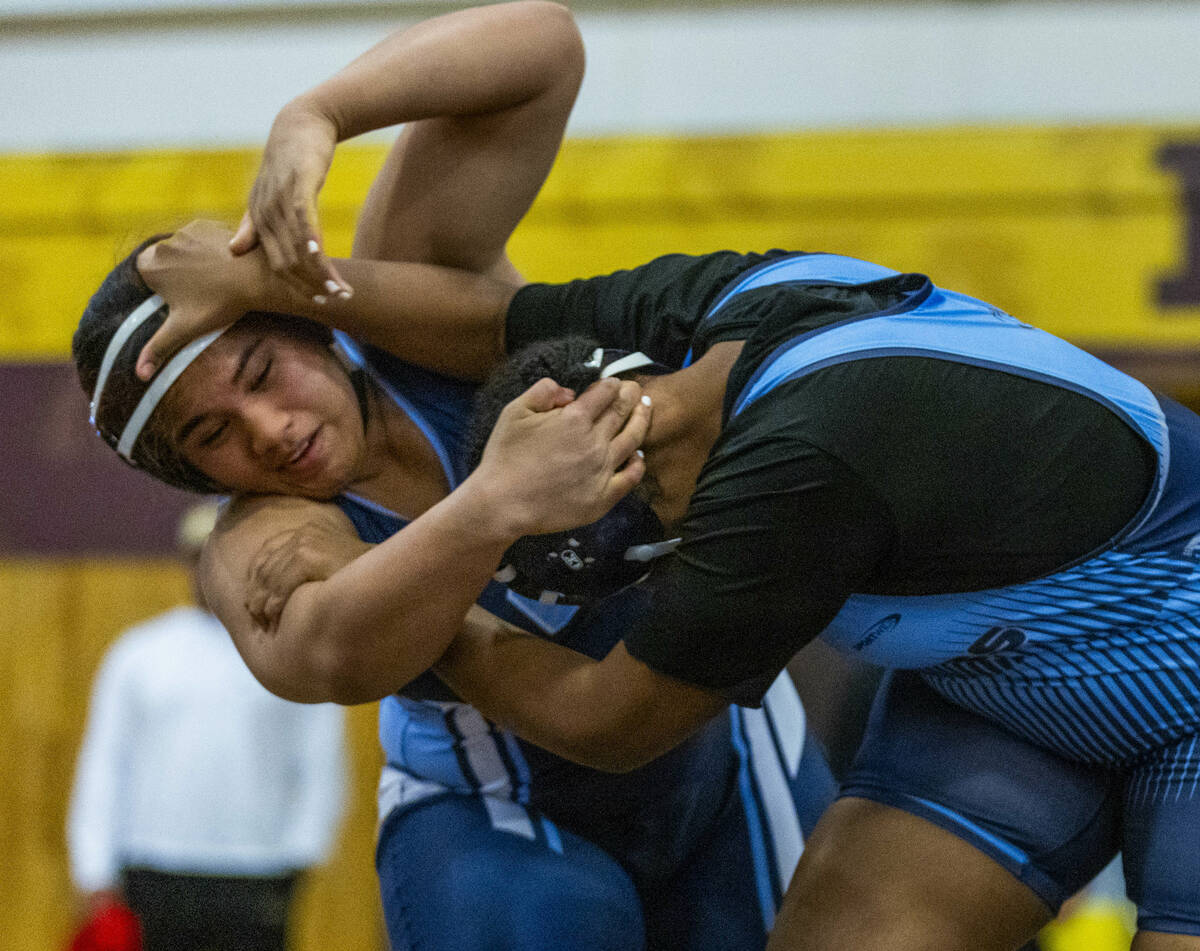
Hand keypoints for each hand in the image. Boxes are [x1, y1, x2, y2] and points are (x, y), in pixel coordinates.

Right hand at [134, 220, 266, 379]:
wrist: (254, 278)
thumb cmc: (218, 305)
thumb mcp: (184, 329)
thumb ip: (157, 348)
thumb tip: (139, 376)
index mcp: (149, 266)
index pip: (146, 277)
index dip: (163, 290)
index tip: (182, 300)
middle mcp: (163, 243)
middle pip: (165, 263)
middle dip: (178, 277)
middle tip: (202, 293)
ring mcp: (185, 231)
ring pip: (184, 251)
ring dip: (194, 263)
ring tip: (215, 281)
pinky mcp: (207, 225)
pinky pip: (202, 240)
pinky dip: (210, 250)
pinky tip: (225, 266)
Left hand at [228, 99, 351, 302]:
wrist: (300, 123)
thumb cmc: (287, 162)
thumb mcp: (265, 195)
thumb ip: (251, 226)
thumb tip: (234, 251)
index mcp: (258, 221)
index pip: (276, 267)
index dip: (297, 288)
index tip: (319, 303)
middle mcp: (265, 213)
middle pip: (287, 263)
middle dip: (311, 286)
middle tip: (335, 301)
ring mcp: (280, 199)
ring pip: (298, 247)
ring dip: (320, 272)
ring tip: (342, 289)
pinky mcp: (298, 184)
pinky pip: (305, 220)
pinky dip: (313, 242)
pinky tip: (326, 260)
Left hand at [246, 517, 371, 630]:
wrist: (389, 577)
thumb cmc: (363, 577)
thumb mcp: (333, 564)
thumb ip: (311, 566)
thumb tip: (281, 588)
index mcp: (307, 531)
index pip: (267, 551)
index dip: (255, 576)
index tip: (254, 599)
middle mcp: (304, 533)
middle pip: (264, 565)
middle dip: (256, 592)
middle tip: (256, 617)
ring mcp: (306, 543)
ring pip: (269, 577)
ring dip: (262, 602)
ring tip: (264, 621)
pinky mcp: (308, 556)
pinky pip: (280, 584)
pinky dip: (274, 603)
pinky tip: (275, 617)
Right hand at [473, 376, 650, 537]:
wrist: (502, 504)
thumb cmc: (504, 456)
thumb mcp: (514, 411)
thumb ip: (543, 391)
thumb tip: (570, 392)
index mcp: (574, 418)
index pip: (604, 392)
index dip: (612, 384)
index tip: (615, 382)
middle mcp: (595, 442)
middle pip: (621, 412)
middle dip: (631, 396)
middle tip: (636, 390)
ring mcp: (602, 470)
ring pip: (632, 439)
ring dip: (641, 420)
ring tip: (646, 410)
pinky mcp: (603, 497)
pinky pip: (630, 477)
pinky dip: (638, 463)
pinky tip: (639, 456)